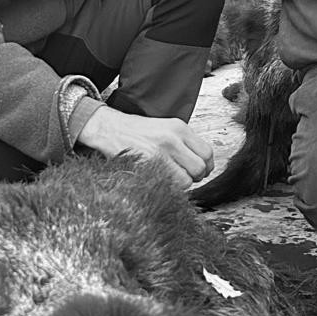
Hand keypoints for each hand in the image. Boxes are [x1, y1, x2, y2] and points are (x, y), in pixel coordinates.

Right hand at [76, 105, 214, 184]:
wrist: (109, 128)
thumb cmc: (135, 131)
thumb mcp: (164, 128)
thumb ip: (183, 143)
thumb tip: (199, 163)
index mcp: (179, 128)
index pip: (207, 153)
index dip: (206, 166)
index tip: (199, 171)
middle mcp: (173, 138)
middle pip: (200, 167)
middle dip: (195, 178)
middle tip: (186, 178)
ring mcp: (160, 151)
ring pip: (186, 179)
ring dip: (181, 184)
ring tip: (171, 180)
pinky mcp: (147, 164)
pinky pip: (168, 184)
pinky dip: (167, 187)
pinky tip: (159, 181)